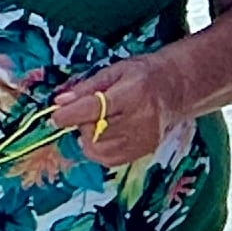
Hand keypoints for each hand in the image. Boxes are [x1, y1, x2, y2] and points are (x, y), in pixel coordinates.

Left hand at [46, 52, 191, 161]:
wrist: (176, 89)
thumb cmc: (143, 75)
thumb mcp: (115, 71)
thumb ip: (86, 87)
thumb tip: (60, 102)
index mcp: (132, 93)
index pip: (94, 108)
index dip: (69, 115)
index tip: (55, 117)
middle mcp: (141, 118)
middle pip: (93, 132)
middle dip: (82, 124)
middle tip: (87, 113)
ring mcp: (143, 138)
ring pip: (98, 149)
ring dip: (89, 138)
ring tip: (98, 124)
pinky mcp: (144, 151)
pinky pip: (108, 159)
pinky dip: (99, 149)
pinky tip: (105, 135)